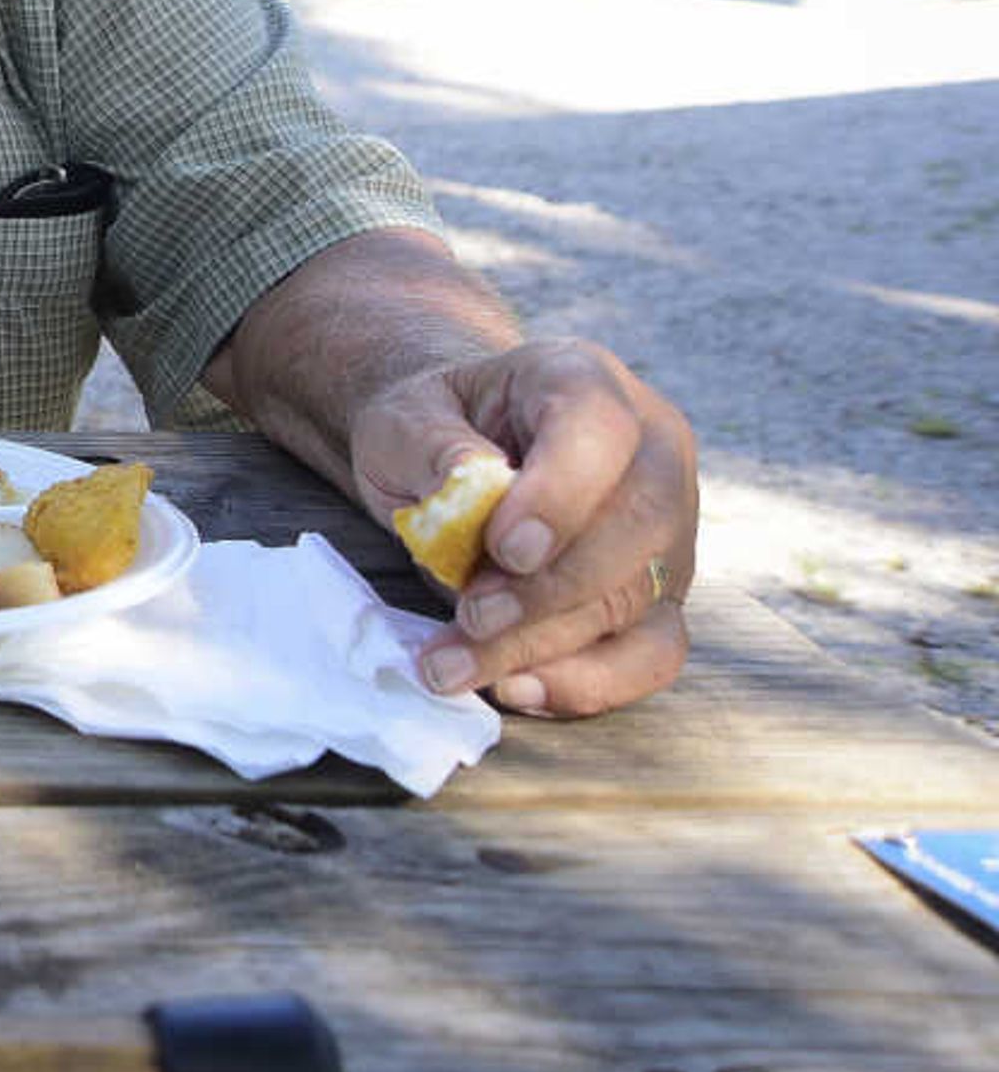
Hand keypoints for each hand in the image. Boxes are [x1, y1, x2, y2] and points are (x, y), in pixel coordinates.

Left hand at [380, 339, 696, 716]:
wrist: (454, 453)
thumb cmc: (433, 430)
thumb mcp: (403, 418)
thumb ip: (432, 445)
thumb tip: (471, 488)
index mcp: (584, 381)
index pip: (601, 432)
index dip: (561, 495)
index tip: (502, 548)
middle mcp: (651, 450)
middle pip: (637, 527)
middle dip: (550, 588)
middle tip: (470, 617)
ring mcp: (667, 526)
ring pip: (638, 597)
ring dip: (547, 645)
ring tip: (456, 666)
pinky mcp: (660, 593)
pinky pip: (653, 653)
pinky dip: (589, 682)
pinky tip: (517, 690)